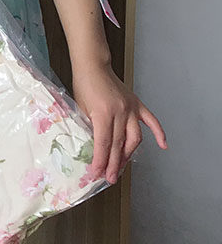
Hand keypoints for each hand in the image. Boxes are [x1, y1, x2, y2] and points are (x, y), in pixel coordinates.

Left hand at [71, 65, 167, 184]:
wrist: (93, 66)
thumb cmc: (83, 85)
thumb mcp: (80, 108)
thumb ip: (88, 127)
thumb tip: (92, 148)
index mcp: (103, 113)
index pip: (104, 143)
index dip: (101, 160)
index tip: (97, 173)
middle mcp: (120, 111)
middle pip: (119, 144)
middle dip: (114, 164)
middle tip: (110, 178)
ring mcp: (131, 108)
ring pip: (135, 138)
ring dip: (129, 155)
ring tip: (122, 167)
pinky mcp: (137, 104)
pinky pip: (152, 121)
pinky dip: (159, 133)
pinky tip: (163, 146)